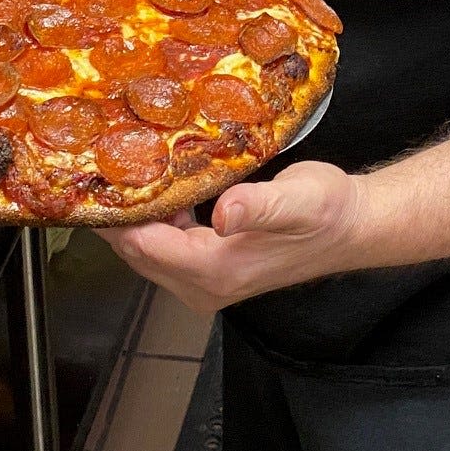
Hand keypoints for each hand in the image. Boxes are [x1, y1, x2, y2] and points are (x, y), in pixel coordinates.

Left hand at [96, 162, 367, 314]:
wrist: (350, 226)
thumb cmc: (326, 211)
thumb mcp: (295, 201)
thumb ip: (256, 206)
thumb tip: (223, 214)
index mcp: (215, 271)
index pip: (144, 245)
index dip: (117, 214)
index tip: (98, 176)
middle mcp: (203, 285)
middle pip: (137, 252)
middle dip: (116, 215)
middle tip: (101, 165)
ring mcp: (206, 281)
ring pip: (147, 249)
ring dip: (134, 215)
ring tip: (123, 170)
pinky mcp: (211, 269)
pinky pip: (166, 245)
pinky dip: (155, 218)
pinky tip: (158, 186)